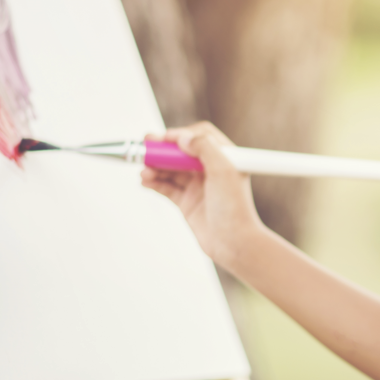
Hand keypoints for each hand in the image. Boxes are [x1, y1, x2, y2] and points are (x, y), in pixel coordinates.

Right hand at [139, 122, 265, 267]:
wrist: (234, 243)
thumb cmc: (235, 209)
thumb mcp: (223, 171)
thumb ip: (204, 148)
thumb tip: (183, 138)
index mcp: (225, 158)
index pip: (200, 137)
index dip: (181, 135)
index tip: (165, 139)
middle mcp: (211, 170)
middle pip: (181, 153)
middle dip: (163, 150)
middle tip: (145, 148)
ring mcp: (198, 186)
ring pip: (171, 170)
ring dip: (155, 167)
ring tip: (144, 171)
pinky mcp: (187, 202)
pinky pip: (166, 187)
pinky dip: (154, 182)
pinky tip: (145, 180)